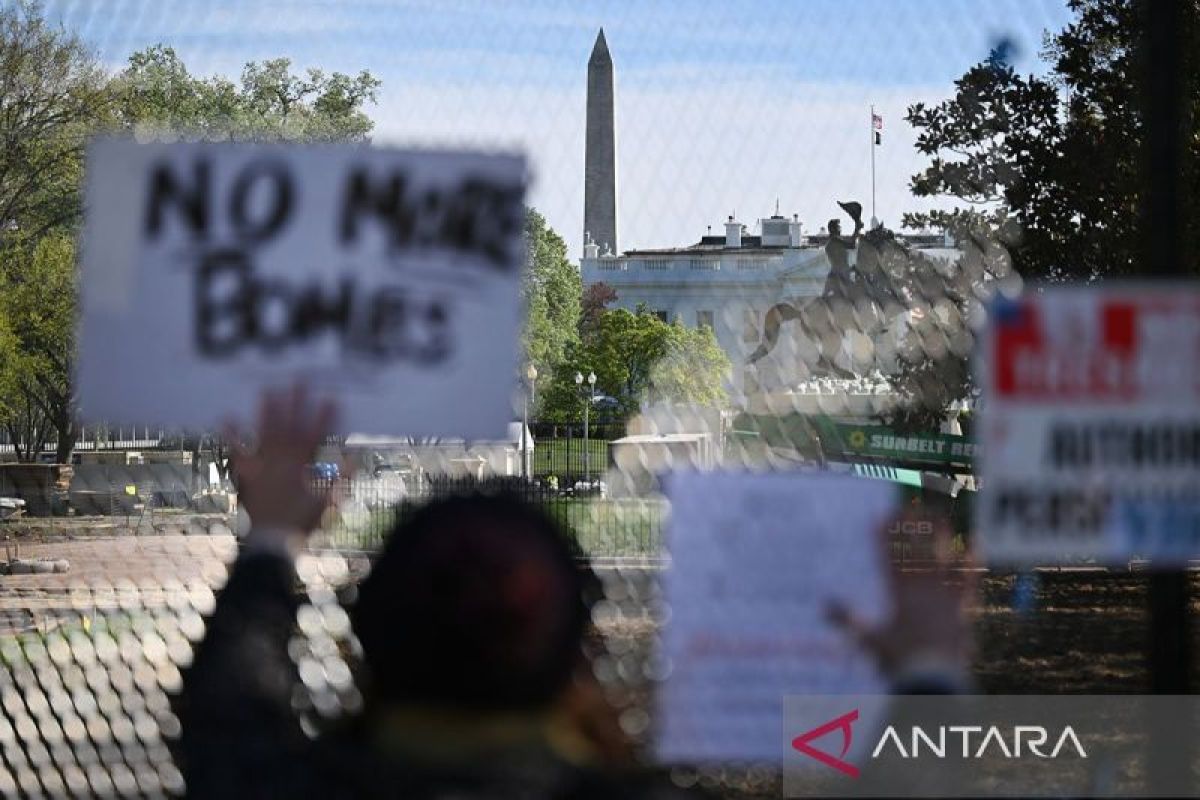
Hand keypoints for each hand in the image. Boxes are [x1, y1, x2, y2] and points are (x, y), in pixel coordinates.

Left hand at [225, 384, 337, 542]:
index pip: (316, 434)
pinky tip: (226, 417)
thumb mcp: (327, 501)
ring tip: (268, 390)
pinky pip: (238, 452)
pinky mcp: (247, 473)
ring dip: (267, 411)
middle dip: (296, 402)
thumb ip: (340, 477)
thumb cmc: (301, 521)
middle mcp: (281, 459)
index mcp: (302, 464)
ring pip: (266, 432)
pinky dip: (232, 435)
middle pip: (290, 425)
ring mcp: (263, 464)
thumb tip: (354, 457)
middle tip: (298, 380)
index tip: (331, 397)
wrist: (272, 539)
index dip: (324, 416)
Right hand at [829, 506, 974, 680]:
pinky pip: (968, 583)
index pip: (889, 559)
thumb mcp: (869, 639)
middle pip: (917, 553)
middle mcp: (923, 591)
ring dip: (940, 538)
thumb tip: (824, 602)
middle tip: (912, 505)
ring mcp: (944, 598)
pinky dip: (971, 565)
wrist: (933, 678)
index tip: (880, 515)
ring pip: (942, 561)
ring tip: (940, 516)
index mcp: (899, 595)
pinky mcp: (961, 610)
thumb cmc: (899, 660)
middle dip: (912, 528)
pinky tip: (974, 546)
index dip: (883, 536)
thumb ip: (847, 619)